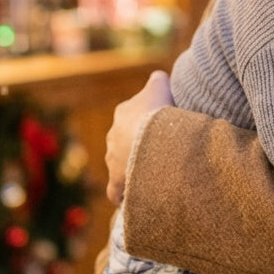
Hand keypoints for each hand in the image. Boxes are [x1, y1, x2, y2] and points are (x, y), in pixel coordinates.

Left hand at [105, 70, 172, 203]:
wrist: (151, 142)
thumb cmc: (157, 113)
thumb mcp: (160, 88)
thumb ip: (158, 80)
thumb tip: (159, 76)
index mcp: (123, 114)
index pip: (132, 115)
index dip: (147, 121)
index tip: (161, 128)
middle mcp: (113, 137)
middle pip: (126, 141)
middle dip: (138, 147)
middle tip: (160, 153)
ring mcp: (113, 161)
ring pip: (121, 166)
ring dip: (134, 170)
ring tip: (153, 176)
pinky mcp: (116, 182)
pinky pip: (117, 191)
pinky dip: (125, 195)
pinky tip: (137, 197)